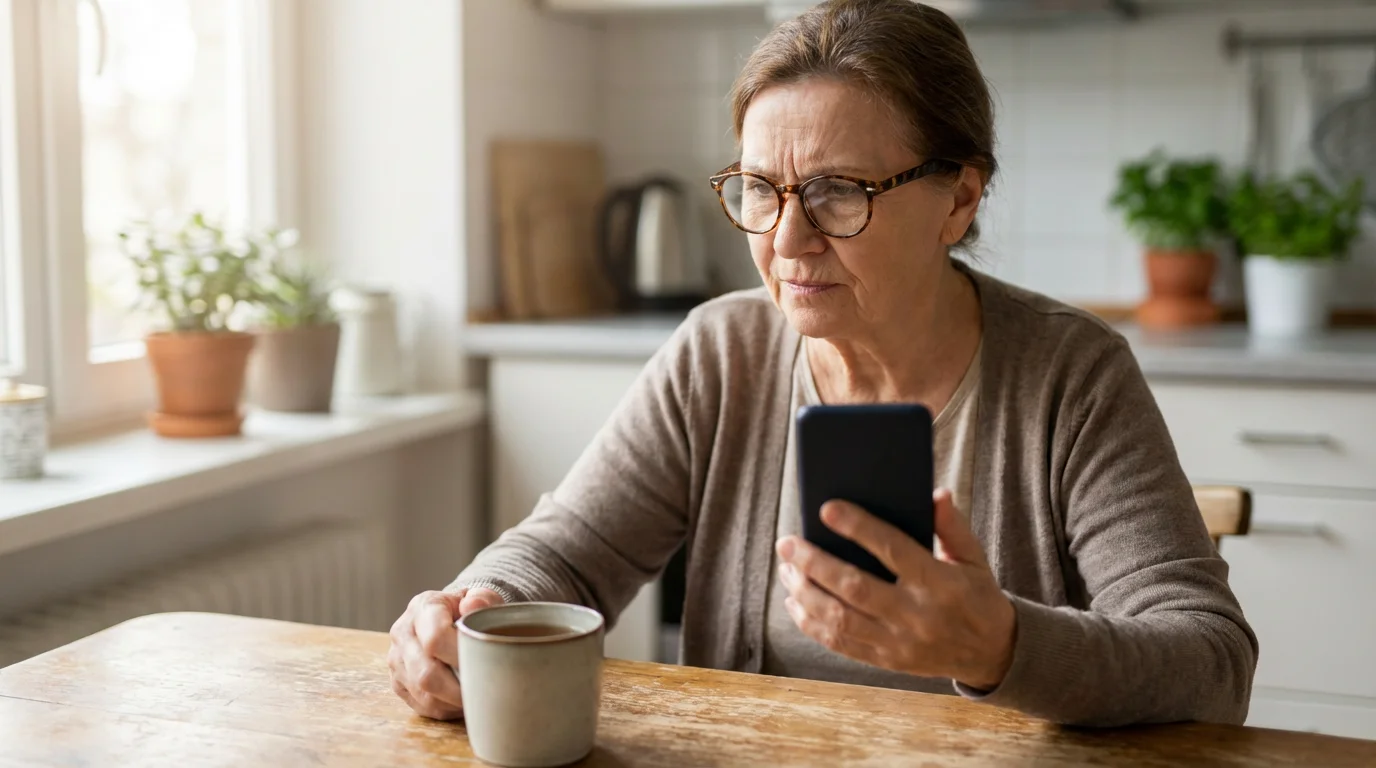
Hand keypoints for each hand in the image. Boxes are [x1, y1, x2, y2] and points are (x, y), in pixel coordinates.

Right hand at [388, 587, 504, 718]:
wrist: (449, 617)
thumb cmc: (469, 611)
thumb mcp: (481, 597)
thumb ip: (483, 598)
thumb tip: (473, 605)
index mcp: (422, 607)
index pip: (435, 638)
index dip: (460, 657)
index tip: (485, 665)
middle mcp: (403, 633)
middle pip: (426, 674)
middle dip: (459, 689)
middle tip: (485, 692)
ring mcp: (396, 660)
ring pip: (423, 694)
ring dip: (453, 702)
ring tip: (476, 697)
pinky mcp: (397, 682)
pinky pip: (422, 705)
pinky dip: (446, 708)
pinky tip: (462, 701)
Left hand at [776, 489, 1015, 689]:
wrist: (991, 652)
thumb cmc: (976, 594)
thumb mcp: (973, 558)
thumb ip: (952, 526)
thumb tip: (935, 493)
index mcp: (939, 582)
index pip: (893, 550)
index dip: (858, 528)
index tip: (826, 508)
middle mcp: (916, 615)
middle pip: (854, 588)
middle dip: (814, 563)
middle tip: (787, 542)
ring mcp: (899, 642)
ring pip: (840, 618)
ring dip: (805, 592)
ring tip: (786, 569)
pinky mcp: (886, 661)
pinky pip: (840, 644)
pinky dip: (811, 624)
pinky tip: (795, 602)